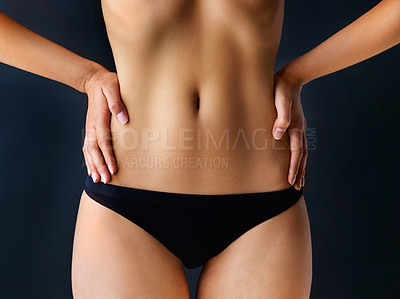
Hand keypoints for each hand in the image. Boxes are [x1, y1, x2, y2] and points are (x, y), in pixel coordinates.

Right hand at [82, 67, 128, 182]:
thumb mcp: (113, 87)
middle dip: (99, 166)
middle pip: (94, 150)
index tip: (113, 168)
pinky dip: (89, 159)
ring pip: (89, 151)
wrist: (94, 80)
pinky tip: (92, 169)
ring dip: (93, 165)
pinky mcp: (90, 129)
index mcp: (99, 118)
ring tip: (97, 180)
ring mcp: (90, 128)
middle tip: (105, 180)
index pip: (103, 141)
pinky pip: (87, 147)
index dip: (108, 156)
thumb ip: (117, 103)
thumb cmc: (107, 84)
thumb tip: (124, 120)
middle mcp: (92, 126)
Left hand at [272, 67, 306, 190]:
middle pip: (302, 156)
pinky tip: (296, 160)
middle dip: (300, 172)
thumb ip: (280, 117)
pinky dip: (299, 157)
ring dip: (301, 167)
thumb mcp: (280, 101)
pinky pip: (298, 145)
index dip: (294, 168)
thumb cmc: (281, 90)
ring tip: (300, 181)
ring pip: (302, 152)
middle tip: (297, 188)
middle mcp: (299, 129)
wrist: (289, 78)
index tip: (290, 182)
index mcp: (295, 127)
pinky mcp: (295, 125)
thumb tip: (278, 134)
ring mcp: (299, 127)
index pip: (296, 153)